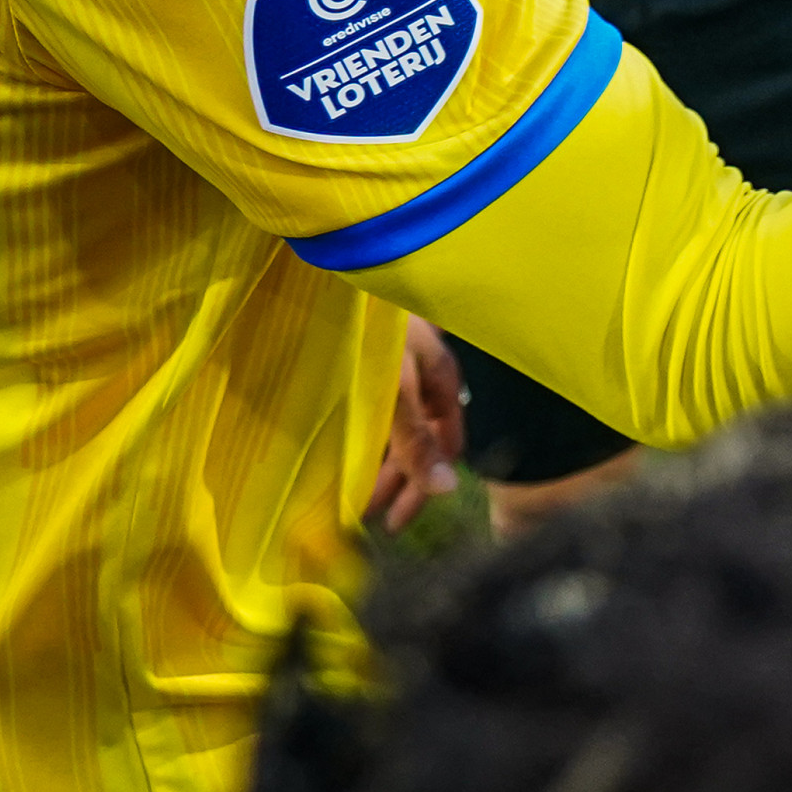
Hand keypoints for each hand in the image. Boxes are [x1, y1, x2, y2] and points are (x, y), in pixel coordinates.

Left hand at [367, 315, 463, 534]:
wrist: (345, 268)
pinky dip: (366, 438)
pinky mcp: (370, 360)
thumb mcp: (395, 387)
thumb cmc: (371, 329)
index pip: (444, 446)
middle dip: (400, 482)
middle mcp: (424, 377)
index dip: (423, 487)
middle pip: (421, 441)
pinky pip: (376, 410)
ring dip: (381, 463)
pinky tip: (348, 453)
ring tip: (354, 496)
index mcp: (440, 381)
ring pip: (398, 427)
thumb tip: (446, 491)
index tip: (397, 523)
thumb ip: (416, 439)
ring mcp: (399, 367)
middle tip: (373, 520)